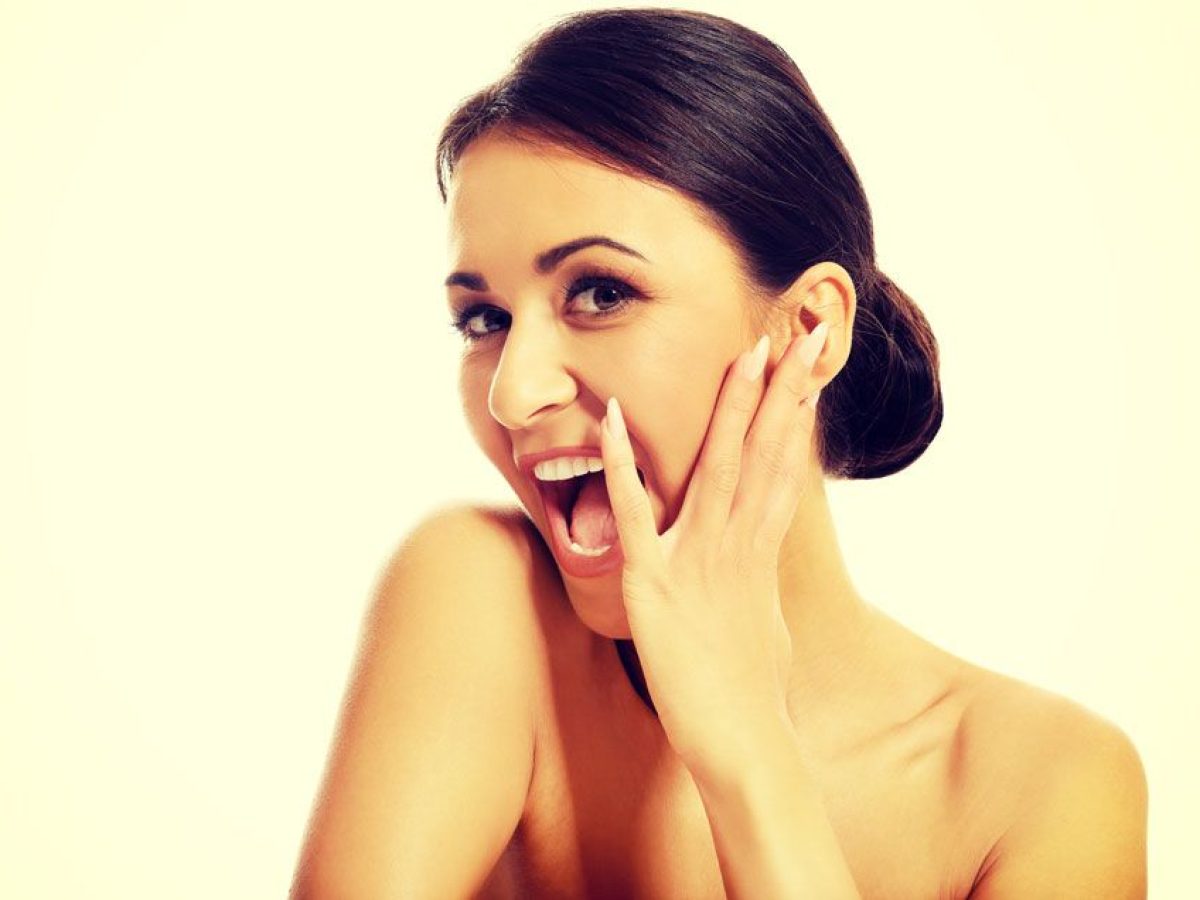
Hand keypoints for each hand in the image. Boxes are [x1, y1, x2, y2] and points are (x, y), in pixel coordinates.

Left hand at [599, 322, 828, 775]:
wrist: (745, 749)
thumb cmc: (750, 695)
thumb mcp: (762, 622)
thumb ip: (754, 581)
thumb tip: (757, 563)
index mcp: (759, 552)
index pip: (783, 466)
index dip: (794, 413)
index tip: (805, 367)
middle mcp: (737, 547)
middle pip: (766, 454)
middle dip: (784, 391)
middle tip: (800, 333)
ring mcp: (699, 561)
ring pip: (719, 469)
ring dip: (733, 409)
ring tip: (748, 353)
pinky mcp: (654, 584)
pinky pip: (634, 514)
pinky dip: (620, 466)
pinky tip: (608, 421)